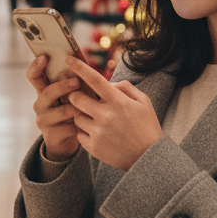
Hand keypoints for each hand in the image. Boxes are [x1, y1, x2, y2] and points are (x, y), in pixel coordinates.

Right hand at [26, 55, 81, 162]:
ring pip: (61, 111)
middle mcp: (41, 104)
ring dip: (76, 107)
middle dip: (63, 86)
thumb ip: (74, 80)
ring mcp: (44, 120)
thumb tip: (83, 62)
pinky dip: (80, 124)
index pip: (33, 76)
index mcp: (44, 90)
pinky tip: (89, 123)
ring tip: (88, 105)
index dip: (36, 66)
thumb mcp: (70, 95)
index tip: (44, 56)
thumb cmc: (72, 110)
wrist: (67, 140)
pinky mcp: (51, 135)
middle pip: (47, 92)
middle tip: (77, 81)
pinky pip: (68, 127)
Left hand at [64, 56, 162, 171]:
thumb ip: (125, 88)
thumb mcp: (143, 102)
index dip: (80, 67)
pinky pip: (79, 134)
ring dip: (82, 115)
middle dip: (76, 96)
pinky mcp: (93, 147)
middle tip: (83, 98)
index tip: (68, 58)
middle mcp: (106, 115)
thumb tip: (108, 84)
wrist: (148, 159)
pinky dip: (85, 132)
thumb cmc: (147, 127)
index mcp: (118, 102)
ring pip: (76, 117)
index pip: (94, 79)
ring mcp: (98, 132)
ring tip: (96, 120)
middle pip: (76, 98)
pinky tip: (98, 134)